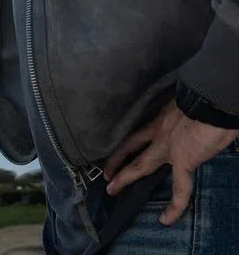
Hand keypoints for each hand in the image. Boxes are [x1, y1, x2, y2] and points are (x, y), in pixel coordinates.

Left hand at [104, 99, 238, 224]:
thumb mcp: (187, 104)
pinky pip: (181, 189)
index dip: (131, 140)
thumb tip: (189, 120)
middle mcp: (160, 132)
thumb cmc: (205, 97)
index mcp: (162, 118)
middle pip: (130, 146)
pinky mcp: (184, 160)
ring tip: (111, 190)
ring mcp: (169, 147)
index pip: (141, 131)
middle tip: (105, 172)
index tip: (121, 148)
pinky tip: (166, 219)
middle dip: (116, 159)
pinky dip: (176, 205)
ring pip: (141, 165)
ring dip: (125, 177)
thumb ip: (182, 115)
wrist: (211, 100)